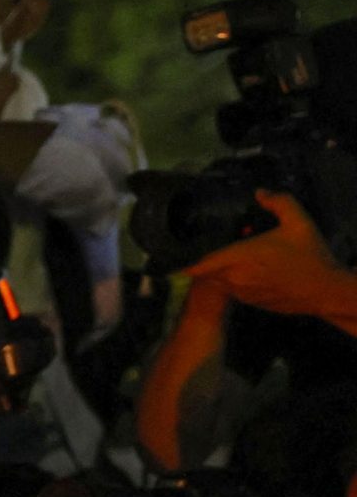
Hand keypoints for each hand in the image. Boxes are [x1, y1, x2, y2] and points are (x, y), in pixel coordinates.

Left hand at [184, 190, 349, 316]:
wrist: (327, 291)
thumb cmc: (311, 257)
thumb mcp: (299, 222)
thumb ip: (279, 202)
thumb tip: (260, 193)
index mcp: (240, 258)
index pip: (201, 263)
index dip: (183, 262)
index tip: (169, 260)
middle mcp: (236, 278)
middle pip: (208, 271)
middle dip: (211, 259)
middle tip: (227, 246)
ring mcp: (243, 294)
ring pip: (220, 281)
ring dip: (223, 270)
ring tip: (244, 256)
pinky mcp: (251, 303)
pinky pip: (234, 290)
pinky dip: (235, 281)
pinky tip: (254, 270)